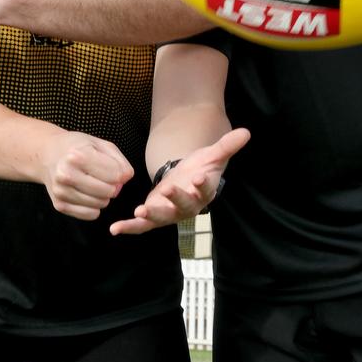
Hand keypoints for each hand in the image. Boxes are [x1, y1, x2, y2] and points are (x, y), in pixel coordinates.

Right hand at [43, 132, 133, 220]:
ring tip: (96, 184)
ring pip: (100, 204)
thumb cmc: (78, 147)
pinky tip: (88, 194)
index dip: (121, 173)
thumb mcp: (100, 144)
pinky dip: (94, 206)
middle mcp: (66, 174)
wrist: (48, 154)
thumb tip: (126, 178)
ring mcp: (61, 191)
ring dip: (104, 196)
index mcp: (78, 156)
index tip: (116, 168)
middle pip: (108, 192)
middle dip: (113, 186)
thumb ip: (119, 161)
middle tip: (106, 178)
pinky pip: (90, 214)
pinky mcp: (59, 205)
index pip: (115, 175)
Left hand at [110, 127, 249, 234]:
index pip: (204, 189)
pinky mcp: (154, 216)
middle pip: (183, 205)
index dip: (202, 185)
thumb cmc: (202, 168)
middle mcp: (188, 207)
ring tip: (139, 212)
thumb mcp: (213, 155)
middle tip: (168, 190)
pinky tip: (115, 229)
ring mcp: (170, 213)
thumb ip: (227, 145)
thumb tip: (246, 132)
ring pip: (161, 218)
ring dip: (150, 216)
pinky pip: (142, 226)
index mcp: (203, 191)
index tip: (198, 177)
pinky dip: (130, 228)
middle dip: (176, 199)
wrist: (188, 181)